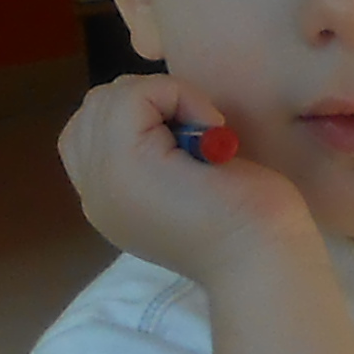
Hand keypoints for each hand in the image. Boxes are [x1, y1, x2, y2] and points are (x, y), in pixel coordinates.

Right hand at [58, 72, 317, 290]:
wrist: (264, 260)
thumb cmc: (249, 225)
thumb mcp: (186, 186)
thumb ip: (155, 159)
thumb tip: (159, 120)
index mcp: (108, 201)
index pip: (88, 131)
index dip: (139, 117)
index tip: (187, 144)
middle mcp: (94, 191)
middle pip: (95, 107)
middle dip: (148, 102)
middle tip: (197, 136)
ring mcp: (104, 177)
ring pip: (110, 96)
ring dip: (163, 98)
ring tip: (204, 135)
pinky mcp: (126, 160)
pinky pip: (134, 93)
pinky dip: (178, 94)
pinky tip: (212, 131)